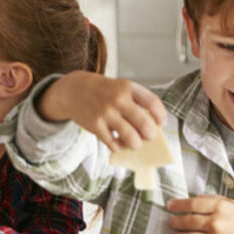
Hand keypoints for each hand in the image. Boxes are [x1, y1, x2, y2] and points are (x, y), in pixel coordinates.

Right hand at [38, 72, 167, 153]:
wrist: (73, 90)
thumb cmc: (101, 90)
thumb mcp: (119, 86)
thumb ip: (135, 101)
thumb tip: (151, 124)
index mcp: (127, 87)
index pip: (152, 102)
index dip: (160, 116)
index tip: (161, 123)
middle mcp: (118, 99)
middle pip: (145, 124)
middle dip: (151, 135)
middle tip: (149, 137)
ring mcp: (106, 113)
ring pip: (131, 137)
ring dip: (136, 144)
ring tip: (134, 143)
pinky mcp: (95, 125)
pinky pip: (113, 143)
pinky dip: (118, 147)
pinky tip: (118, 144)